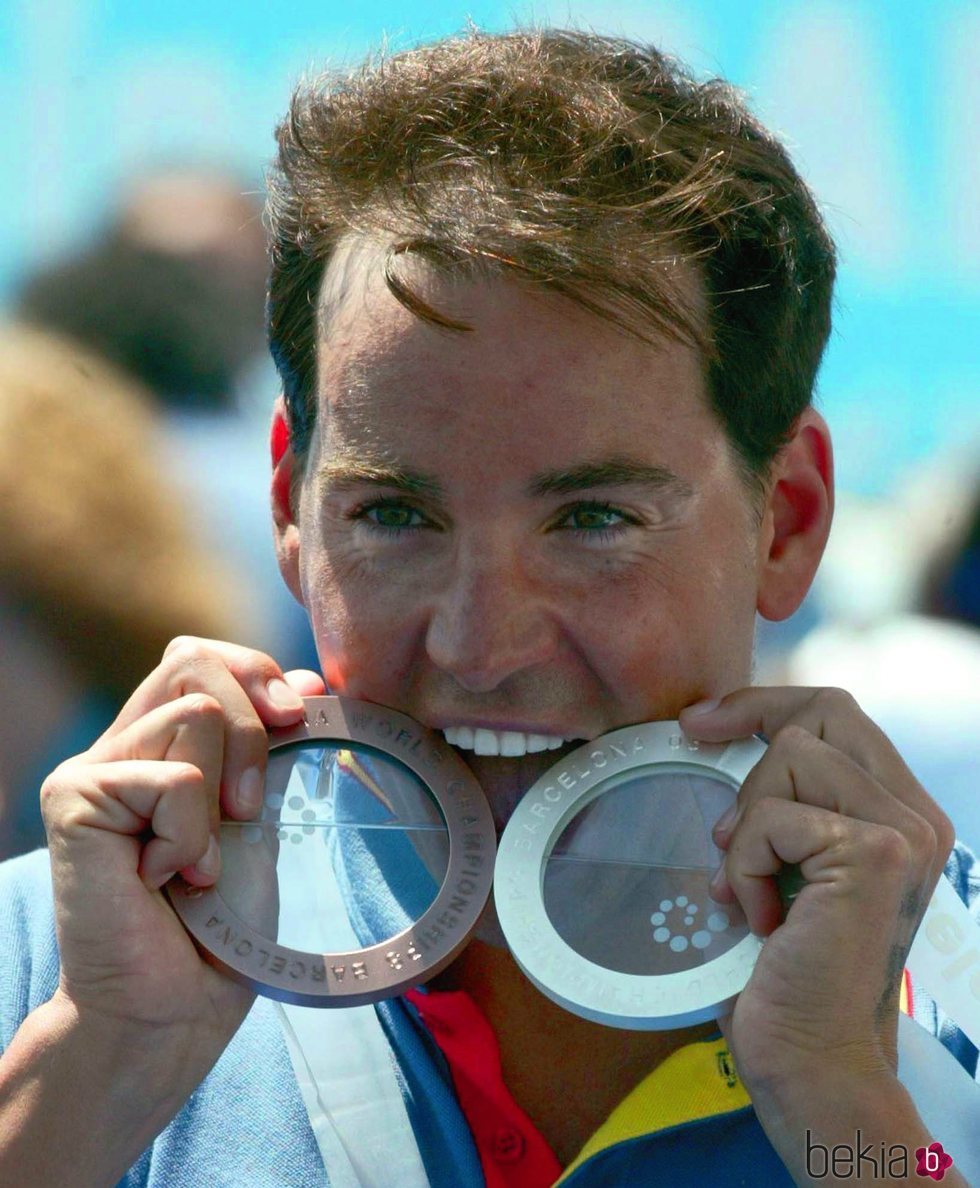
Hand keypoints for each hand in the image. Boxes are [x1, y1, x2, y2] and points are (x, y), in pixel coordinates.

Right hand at [40, 637, 324, 1041]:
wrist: (170, 1010)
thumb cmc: (222, 926)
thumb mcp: (261, 817)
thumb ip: (270, 748)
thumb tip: (309, 681)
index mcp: (162, 743)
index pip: (201, 656)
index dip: (256, 672)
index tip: (300, 713)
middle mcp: (121, 744)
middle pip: (194, 661)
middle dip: (252, 727)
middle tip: (250, 808)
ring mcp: (92, 768)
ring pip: (195, 715)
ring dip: (222, 797)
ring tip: (202, 861)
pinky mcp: (73, 797)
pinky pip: (173, 780)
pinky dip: (192, 836)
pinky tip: (170, 880)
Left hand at [679, 687, 953, 1101]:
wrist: (807, 1055)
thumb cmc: (781, 965)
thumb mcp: (782, 860)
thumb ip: (783, 800)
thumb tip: (720, 733)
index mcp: (899, 813)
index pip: (838, 715)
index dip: (765, 704)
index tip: (702, 720)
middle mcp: (917, 816)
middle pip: (825, 710)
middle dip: (750, 730)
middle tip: (709, 784)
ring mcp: (904, 832)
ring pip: (790, 753)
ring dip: (745, 824)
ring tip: (747, 887)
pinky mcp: (874, 854)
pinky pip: (770, 815)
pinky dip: (743, 863)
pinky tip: (759, 917)